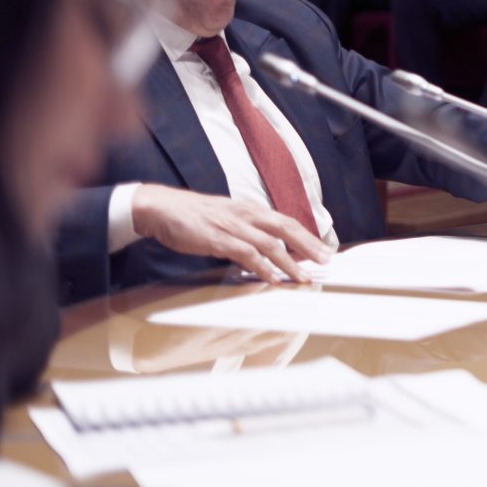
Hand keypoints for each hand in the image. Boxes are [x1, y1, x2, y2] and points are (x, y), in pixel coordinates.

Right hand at [131, 185, 332, 284]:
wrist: (161, 208)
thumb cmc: (193, 216)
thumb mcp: (227, 217)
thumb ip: (247, 230)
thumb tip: (267, 248)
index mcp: (250, 208)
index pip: (286, 221)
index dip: (307, 236)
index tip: (323, 250)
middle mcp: (246, 214)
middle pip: (286, 228)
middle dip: (309, 246)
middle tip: (325, 261)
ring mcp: (233, 226)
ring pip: (270, 244)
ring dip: (289, 263)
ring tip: (303, 278)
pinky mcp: (218, 239)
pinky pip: (245, 254)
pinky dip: (262, 267)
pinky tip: (272, 278)